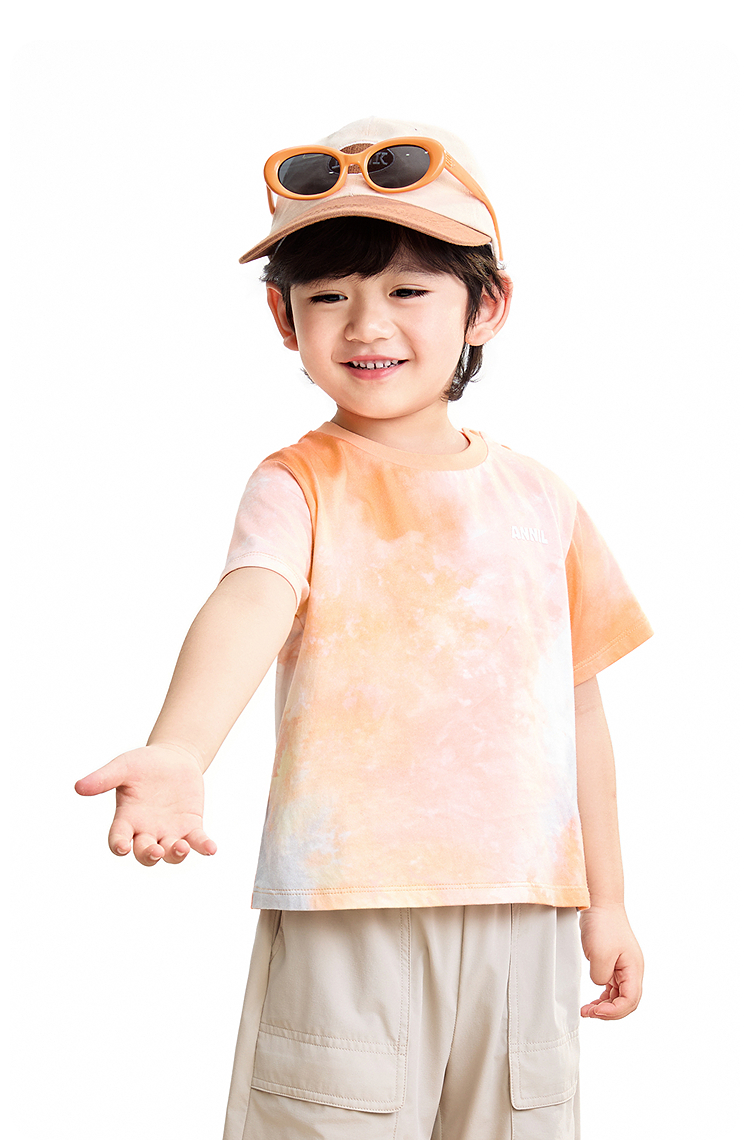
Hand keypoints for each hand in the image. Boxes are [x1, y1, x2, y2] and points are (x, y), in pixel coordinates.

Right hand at [74, 743, 216, 865]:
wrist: (173, 758)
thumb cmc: (143, 764)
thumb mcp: (123, 767)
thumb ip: (103, 778)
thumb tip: (78, 787)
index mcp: (127, 819)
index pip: (119, 839)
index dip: (119, 845)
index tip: (122, 847)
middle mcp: (147, 831)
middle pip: (144, 853)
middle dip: (149, 855)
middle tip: (155, 851)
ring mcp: (170, 831)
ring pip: (170, 853)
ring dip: (176, 854)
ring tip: (182, 846)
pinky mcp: (191, 826)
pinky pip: (197, 841)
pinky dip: (203, 846)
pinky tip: (211, 848)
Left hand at [578, 904, 643, 1019]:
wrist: (600, 902)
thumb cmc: (602, 924)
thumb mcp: (599, 955)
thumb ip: (601, 977)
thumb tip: (600, 984)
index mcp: (634, 969)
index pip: (630, 1001)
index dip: (614, 1012)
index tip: (596, 1012)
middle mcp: (633, 969)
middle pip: (627, 1002)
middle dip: (609, 1012)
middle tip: (589, 1014)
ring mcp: (625, 966)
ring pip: (620, 995)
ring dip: (606, 1006)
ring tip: (588, 1010)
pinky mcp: (615, 961)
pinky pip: (614, 986)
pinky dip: (605, 996)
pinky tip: (594, 1000)